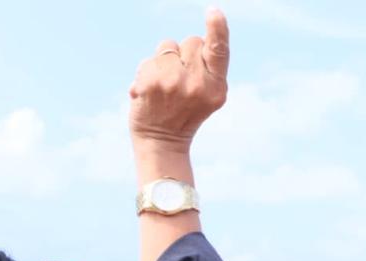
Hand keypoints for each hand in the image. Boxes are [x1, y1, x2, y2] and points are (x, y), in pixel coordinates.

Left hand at [129, 8, 229, 146]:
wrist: (161, 142)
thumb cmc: (184, 115)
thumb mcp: (207, 96)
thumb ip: (207, 70)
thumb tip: (195, 41)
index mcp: (216, 86)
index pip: (219, 49)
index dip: (217, 27)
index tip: (213, 12)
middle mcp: (197, 83)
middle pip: (192, 41)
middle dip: (184, 54)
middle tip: (179, 81)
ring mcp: (173, 83)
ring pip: (168, 45)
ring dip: (164, 60)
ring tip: (163, 86)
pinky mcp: (151, 83)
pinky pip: (149, 60)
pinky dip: (146, 72)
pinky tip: (149, 91)